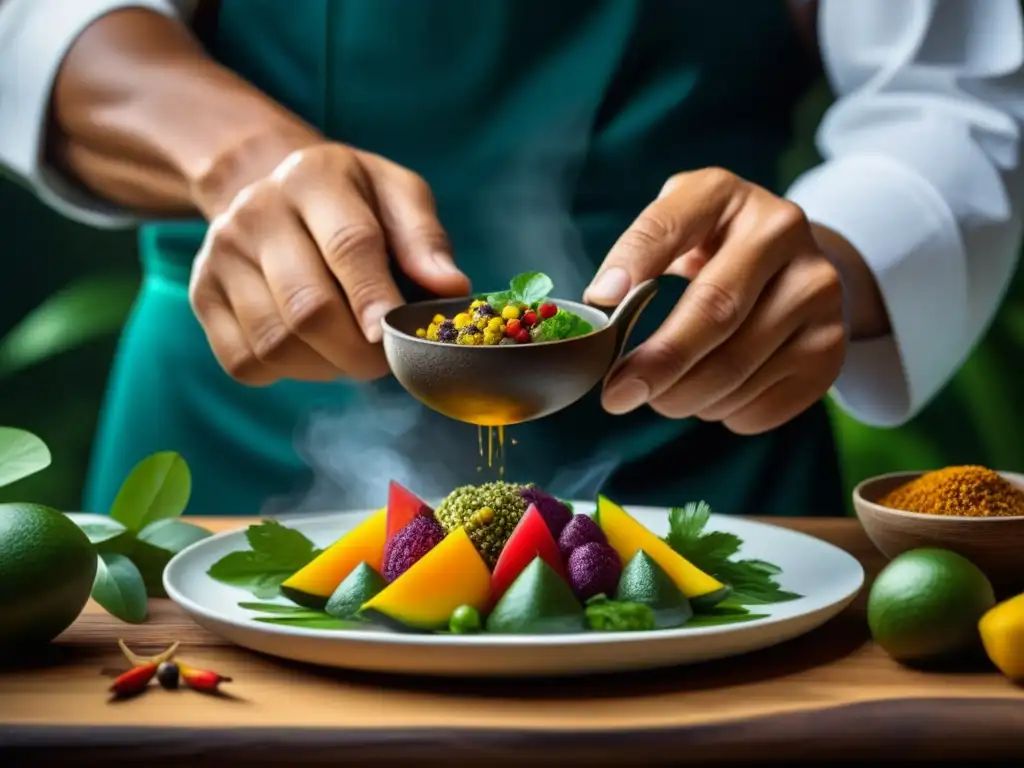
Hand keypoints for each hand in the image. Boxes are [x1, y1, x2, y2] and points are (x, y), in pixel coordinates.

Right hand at [189, 142, 470, 385]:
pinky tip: (312, 352)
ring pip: (276, 343)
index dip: (375, 299)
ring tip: (352, 351)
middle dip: (359, 351)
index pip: (349, 245)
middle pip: (309, 307)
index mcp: (314, 177)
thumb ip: (425, 239)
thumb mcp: (396, 195)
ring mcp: (221, 256)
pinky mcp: (202, 296)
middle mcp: (256, 213)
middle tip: (386, 359)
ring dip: (326, 366)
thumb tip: (451, 289)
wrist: (270, 190)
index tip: (396, 340)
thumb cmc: (352, 201)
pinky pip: (245, 362)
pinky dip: (288, 373)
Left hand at [585, 168, 848, 434]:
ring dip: (684, 397)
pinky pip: (762, 404)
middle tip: (617, 395)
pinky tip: (712, 397)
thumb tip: (603, 300)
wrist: (793, 266)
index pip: (669, 228)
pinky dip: (723, 413)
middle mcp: (784, 233)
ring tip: (664, 395)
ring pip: (736, 370)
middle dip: (658, 365)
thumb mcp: (676, 227)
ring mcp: (818, 292)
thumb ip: (638, 252)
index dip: (633, 265)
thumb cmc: (714, 247)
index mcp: (726, 194)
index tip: (601, 305)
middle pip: (714, 313)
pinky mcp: (831, 348)